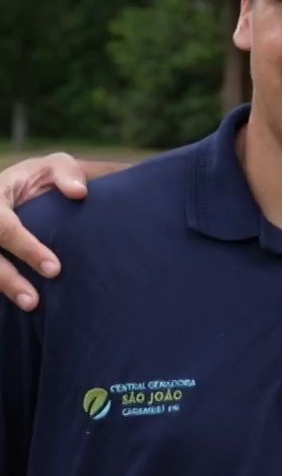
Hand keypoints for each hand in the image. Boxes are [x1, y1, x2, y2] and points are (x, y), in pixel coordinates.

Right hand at [0, 152, 90, 309]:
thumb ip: (66, 173)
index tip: (54, 269)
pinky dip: (0, 286)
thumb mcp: (54, 166)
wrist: (22, 185)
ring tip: (30, 307)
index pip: (3, 227)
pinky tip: (14, 309)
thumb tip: (80, 193)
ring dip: (3, 286)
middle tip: (34, 301)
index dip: (26, 249)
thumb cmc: (41, 178)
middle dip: (8, 279)